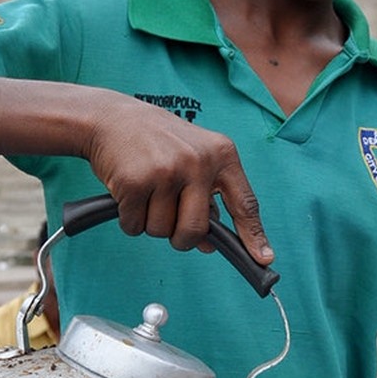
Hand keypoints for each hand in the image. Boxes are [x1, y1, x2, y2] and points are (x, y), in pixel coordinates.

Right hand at [85, 93, 273, 262]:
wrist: (112, 118)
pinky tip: (128, 193)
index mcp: (221, 155)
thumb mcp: (193, 160)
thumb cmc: (157, 143)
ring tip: (147, 192)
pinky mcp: (135, 181)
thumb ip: (206, 200)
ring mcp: (167, 171)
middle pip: (196, 230)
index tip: (264, 259)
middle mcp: (198, 162)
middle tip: (168, 222)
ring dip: (150, 224)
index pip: (245, 203)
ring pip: (161, 231)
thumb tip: (210, 245)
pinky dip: (129, 219)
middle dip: (181, 238)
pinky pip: (134, 226)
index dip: (254, 235)